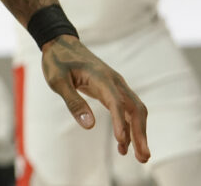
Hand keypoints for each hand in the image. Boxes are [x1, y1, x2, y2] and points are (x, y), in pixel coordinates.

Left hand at [40, 35, 149, 161]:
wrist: (60, 42)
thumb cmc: (57, 61)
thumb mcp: (58, 81)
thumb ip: (73, 102)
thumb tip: (89, 126)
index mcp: (101, 77)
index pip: (116, 102)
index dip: (120, 122)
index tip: (121, 141)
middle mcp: (114, 81)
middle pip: (135, 108)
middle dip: (140, 133)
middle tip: (143, 157)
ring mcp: (115, 85)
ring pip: (134, 110)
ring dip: (138, 132)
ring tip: (139, 157)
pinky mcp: (112, 90)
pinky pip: (126, 109)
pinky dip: (128, 126)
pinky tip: (124, 143)